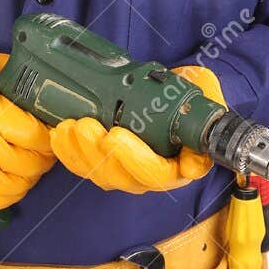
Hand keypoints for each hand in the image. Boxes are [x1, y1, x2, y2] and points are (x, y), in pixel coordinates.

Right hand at [0, 51, 55, 213]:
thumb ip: (14, 71)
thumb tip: (45, 80)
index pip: (33, 135)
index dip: (47, 137)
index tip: (50, 134)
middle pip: (28, 163)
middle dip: (43, 158)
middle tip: (44, 151)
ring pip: (17, 186)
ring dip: (30, 177)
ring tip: (29, 165)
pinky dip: (10, 194)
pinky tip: (11, 179)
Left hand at [49, 64, 225, 192]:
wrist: (175, 91)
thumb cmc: (192, 96)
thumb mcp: (206, 93)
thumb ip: (207, 104)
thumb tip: (207, 112)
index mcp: (182, 163)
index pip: (161, 173)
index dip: (136, 159)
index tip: (117, 135)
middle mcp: (155, 174)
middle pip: (125, 177)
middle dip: (101, 152)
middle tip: (87, 126)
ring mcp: (129, 172)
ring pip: (103, 174)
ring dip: (82, 152)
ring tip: (72, 126)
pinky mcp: (107, 165)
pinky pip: (86, 168)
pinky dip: (69, 154)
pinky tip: (60, 134)